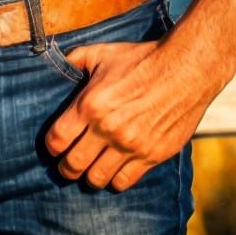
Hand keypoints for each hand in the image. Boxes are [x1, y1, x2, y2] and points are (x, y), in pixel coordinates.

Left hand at [43, 35, 218, 191]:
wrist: (185, 70)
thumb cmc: (141, 59)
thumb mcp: (103, 52)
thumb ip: (76, 59)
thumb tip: (58, 62)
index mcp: (91, 104)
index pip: (57, 139)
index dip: (51, 147)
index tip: (53, 147)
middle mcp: (107, 129)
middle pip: (73, 165)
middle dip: (66, 168)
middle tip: (67, 166)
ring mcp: (130, 145)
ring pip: (97, 178)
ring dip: (89, 177)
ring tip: (90, 170)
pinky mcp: (151, 156)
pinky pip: (124, 182)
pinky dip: (115, 180)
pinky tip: (114, 171)